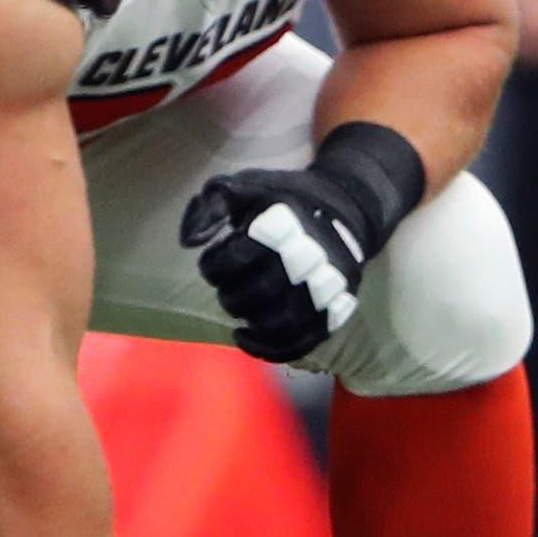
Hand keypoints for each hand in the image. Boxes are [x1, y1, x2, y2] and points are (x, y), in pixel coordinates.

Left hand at [181, 165, 367, 362]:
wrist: (348, 207)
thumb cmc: (286, 199)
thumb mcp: (245, 187)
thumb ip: (210, 207)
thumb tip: (189, 241)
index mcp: (283, 223)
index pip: (237, 258)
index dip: (213, 266)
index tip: (211, 263)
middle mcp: (309, 256)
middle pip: (260, 293)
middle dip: (231, 296)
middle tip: (226, 288)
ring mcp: (328, 287)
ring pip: (283, 323)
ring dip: (250, 324)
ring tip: (239, 313)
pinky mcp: (337, 309)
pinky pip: (302, 343)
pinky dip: (270, 349)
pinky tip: (247, 338)